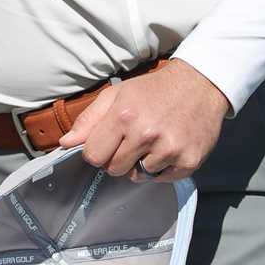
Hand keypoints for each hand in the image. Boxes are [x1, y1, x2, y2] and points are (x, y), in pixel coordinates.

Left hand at [57, 59, 230, 180]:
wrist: (198, 85)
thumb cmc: (153, 90)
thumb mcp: (117, 94)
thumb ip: (89, 119)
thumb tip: (65, 143)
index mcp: (124, 116)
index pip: (93, 156)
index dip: (97, 151)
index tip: (107, 142)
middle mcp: (146, 134)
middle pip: (114, 169)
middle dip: (118, 158)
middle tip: (131, 139)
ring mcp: (169, 150)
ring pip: (138, 176)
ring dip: (140, 163)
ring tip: (151, 141)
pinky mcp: (188, 162)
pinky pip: (161, 180)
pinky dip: (161, 169)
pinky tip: (167, 148)